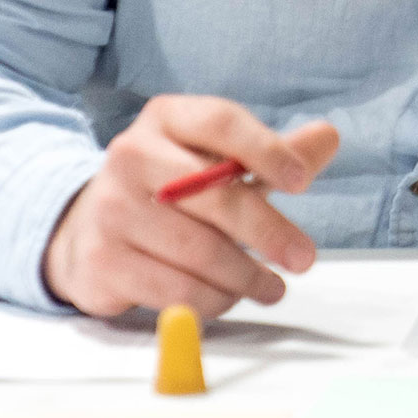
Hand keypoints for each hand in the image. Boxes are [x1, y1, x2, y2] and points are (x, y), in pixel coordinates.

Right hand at [41, 98, 340, 320]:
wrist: (89, 226)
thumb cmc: (176, 186)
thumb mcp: (222, 158)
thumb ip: (280, 151)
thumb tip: (328, 137)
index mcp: (166, 118)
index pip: (221, 122)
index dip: (266, 150)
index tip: (302, 182)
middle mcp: (130, 156)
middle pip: (214, 195)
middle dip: (268, 231)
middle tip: (304, 258)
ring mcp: (109, 210)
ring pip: (198, 252)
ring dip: (245, 276)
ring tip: (271, 286)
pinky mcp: (101, 262)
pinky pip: (174, 289)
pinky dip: (212, 299)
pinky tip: (228, 297)